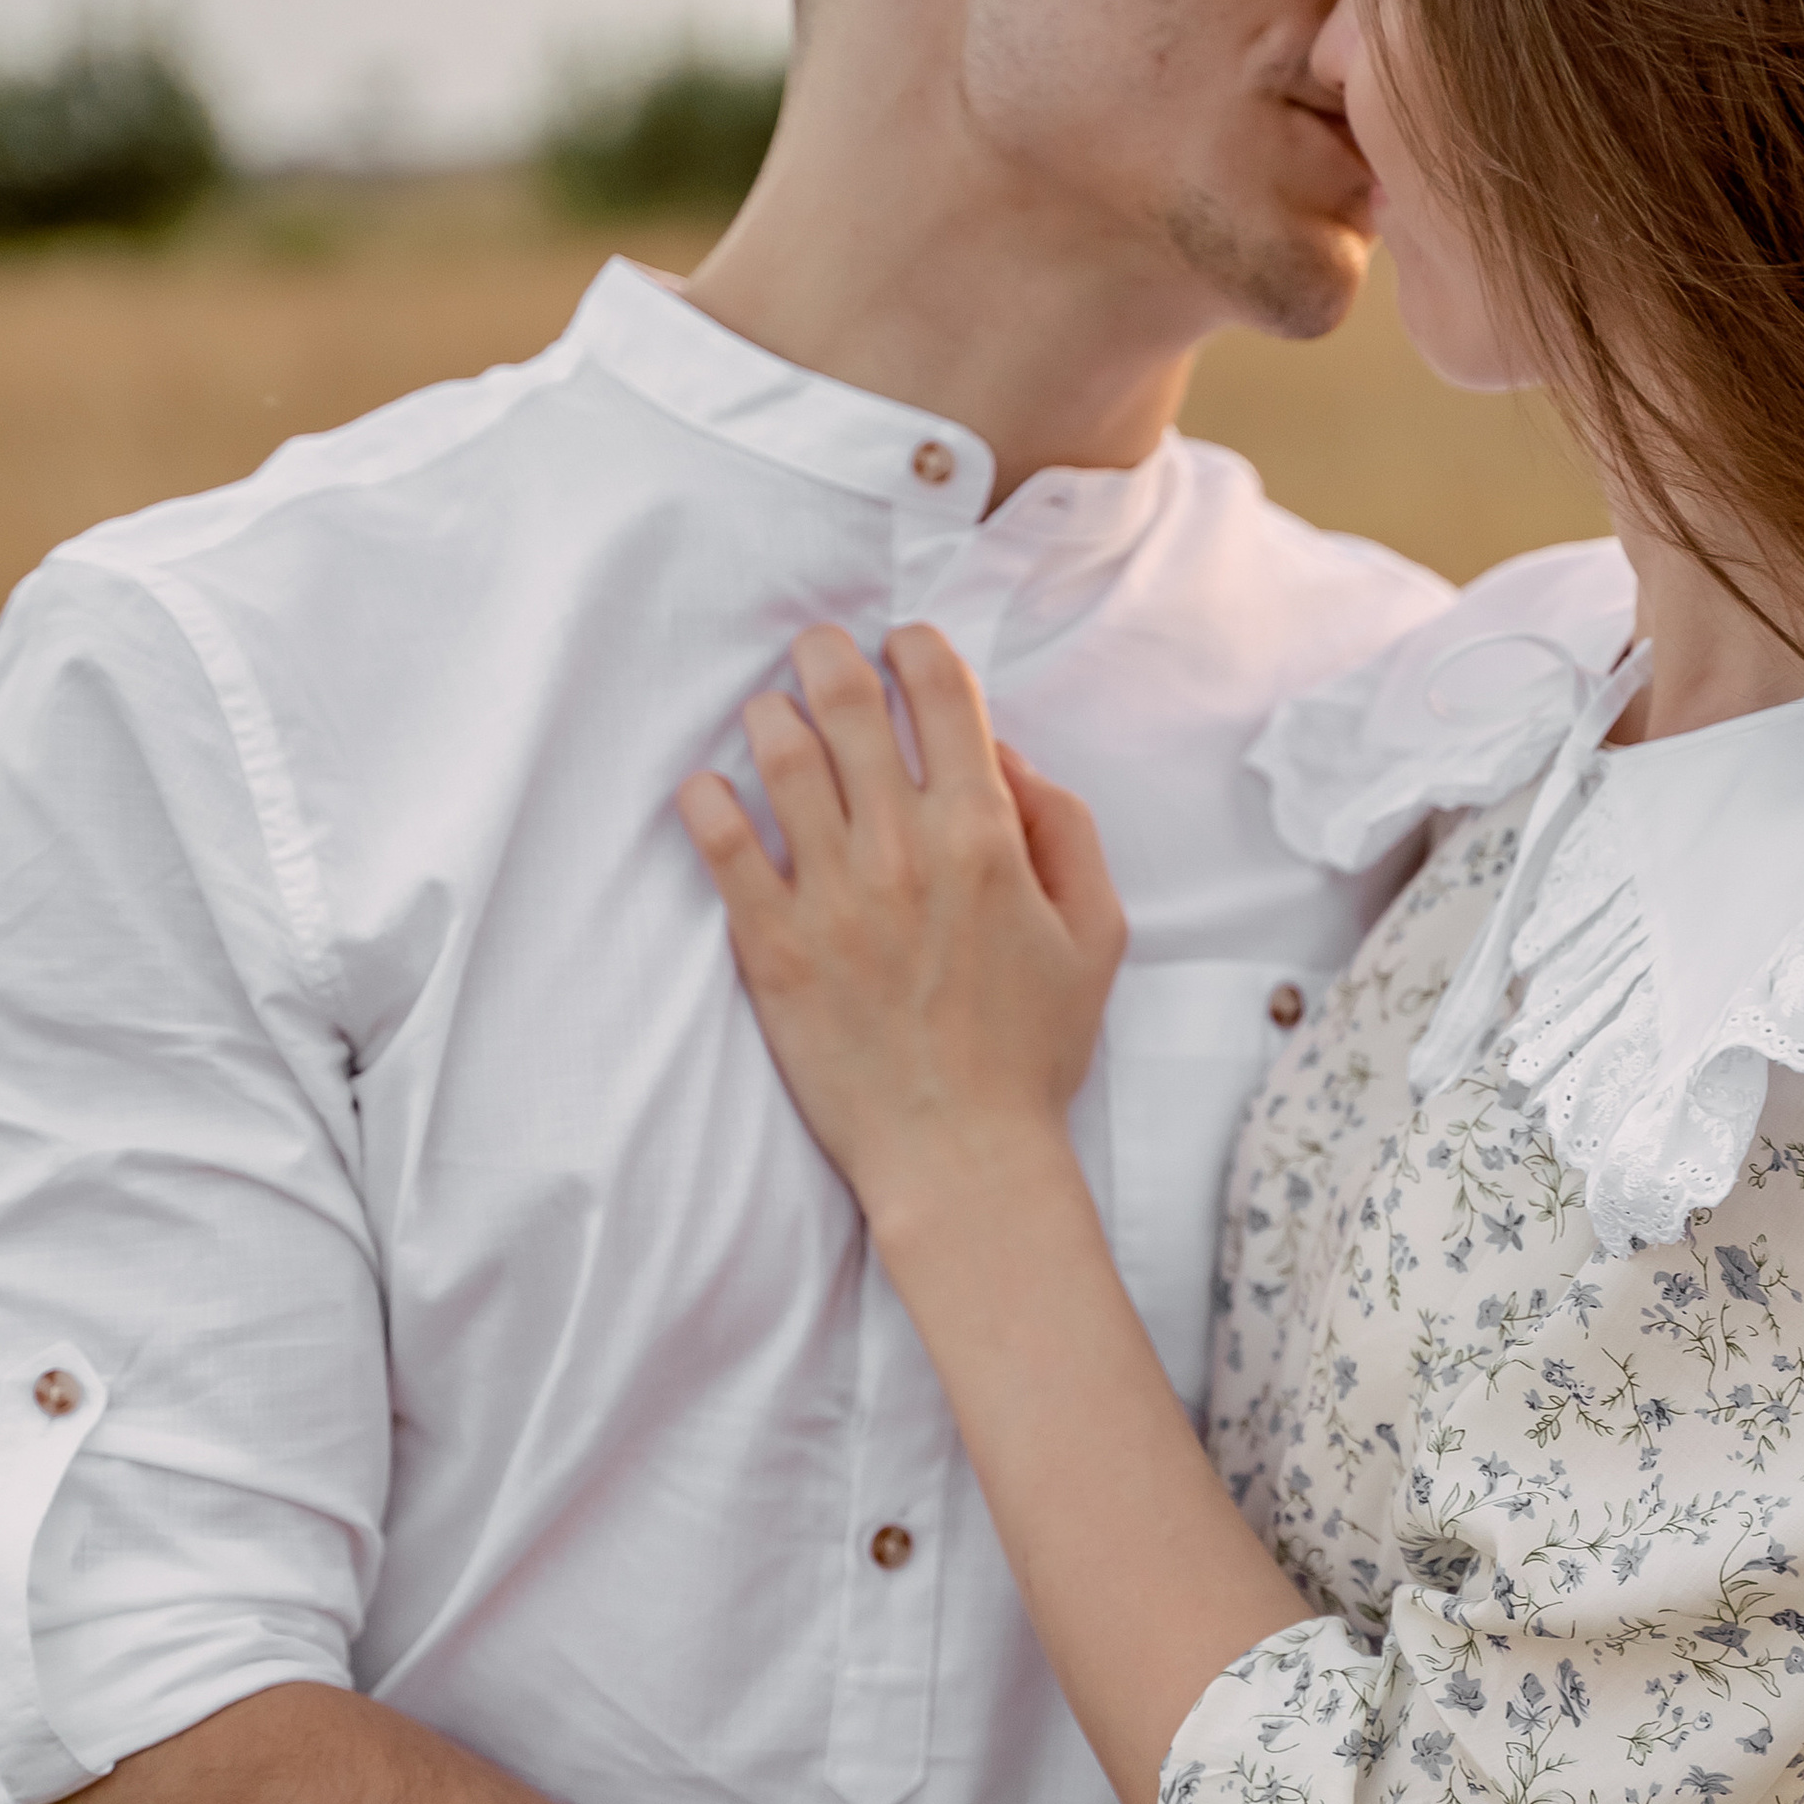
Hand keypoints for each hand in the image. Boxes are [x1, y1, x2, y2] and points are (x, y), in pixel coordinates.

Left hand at [679, 623, 1123, 1223]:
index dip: (915, 646)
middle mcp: (903, 848)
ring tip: (771, 716)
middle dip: (828, 654)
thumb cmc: (1031, 1051)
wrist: (960, 1156)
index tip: (899, 647)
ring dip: (770, 714)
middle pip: (848, 700)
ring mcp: (831, 894)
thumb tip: (1006, 758)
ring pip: (779, 753)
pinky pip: (721, 844)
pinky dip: (707, 800)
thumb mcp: (1097, 933)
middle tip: (817, 651)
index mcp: (985, 834)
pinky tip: (708, 790)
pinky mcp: (771, 944)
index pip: (941, 692)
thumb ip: (1065, 828)